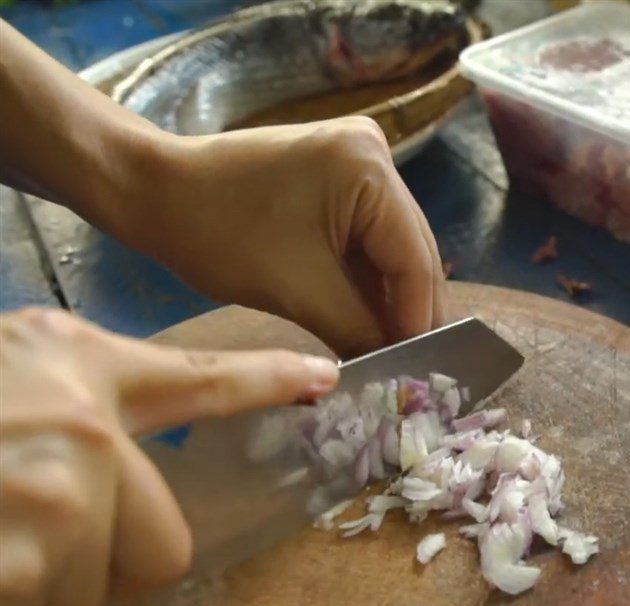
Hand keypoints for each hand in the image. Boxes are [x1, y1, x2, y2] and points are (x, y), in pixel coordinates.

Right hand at [0, 308, 338, 605]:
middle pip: (163, 546)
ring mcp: (54, 496)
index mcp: (79, 369)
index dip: (267, 380)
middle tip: (31, 531)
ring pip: (94, 593)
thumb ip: (77, 411)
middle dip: (104, 560)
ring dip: (41, 588)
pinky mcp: (20, 564)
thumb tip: (114, 470)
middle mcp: (84, 428)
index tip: (324, 379)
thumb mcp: (12, 376)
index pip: (201, 378)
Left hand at [125, 117, 443, 356]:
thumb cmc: (218, 235)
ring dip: (387, 301)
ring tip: (392, 353)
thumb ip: (359, 331)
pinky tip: (368, 321)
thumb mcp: (299, 290)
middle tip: (410, 369)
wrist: (155, 193)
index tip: (418, 372)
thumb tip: (395, 371)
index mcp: (369, 167)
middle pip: (409, 251)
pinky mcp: (339, 180)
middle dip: (406, 312)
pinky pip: (366, 241)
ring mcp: (358, 163)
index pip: (414, 259)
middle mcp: (375, 154)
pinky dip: (366, 283)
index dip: (418, 320)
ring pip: (390, 250)